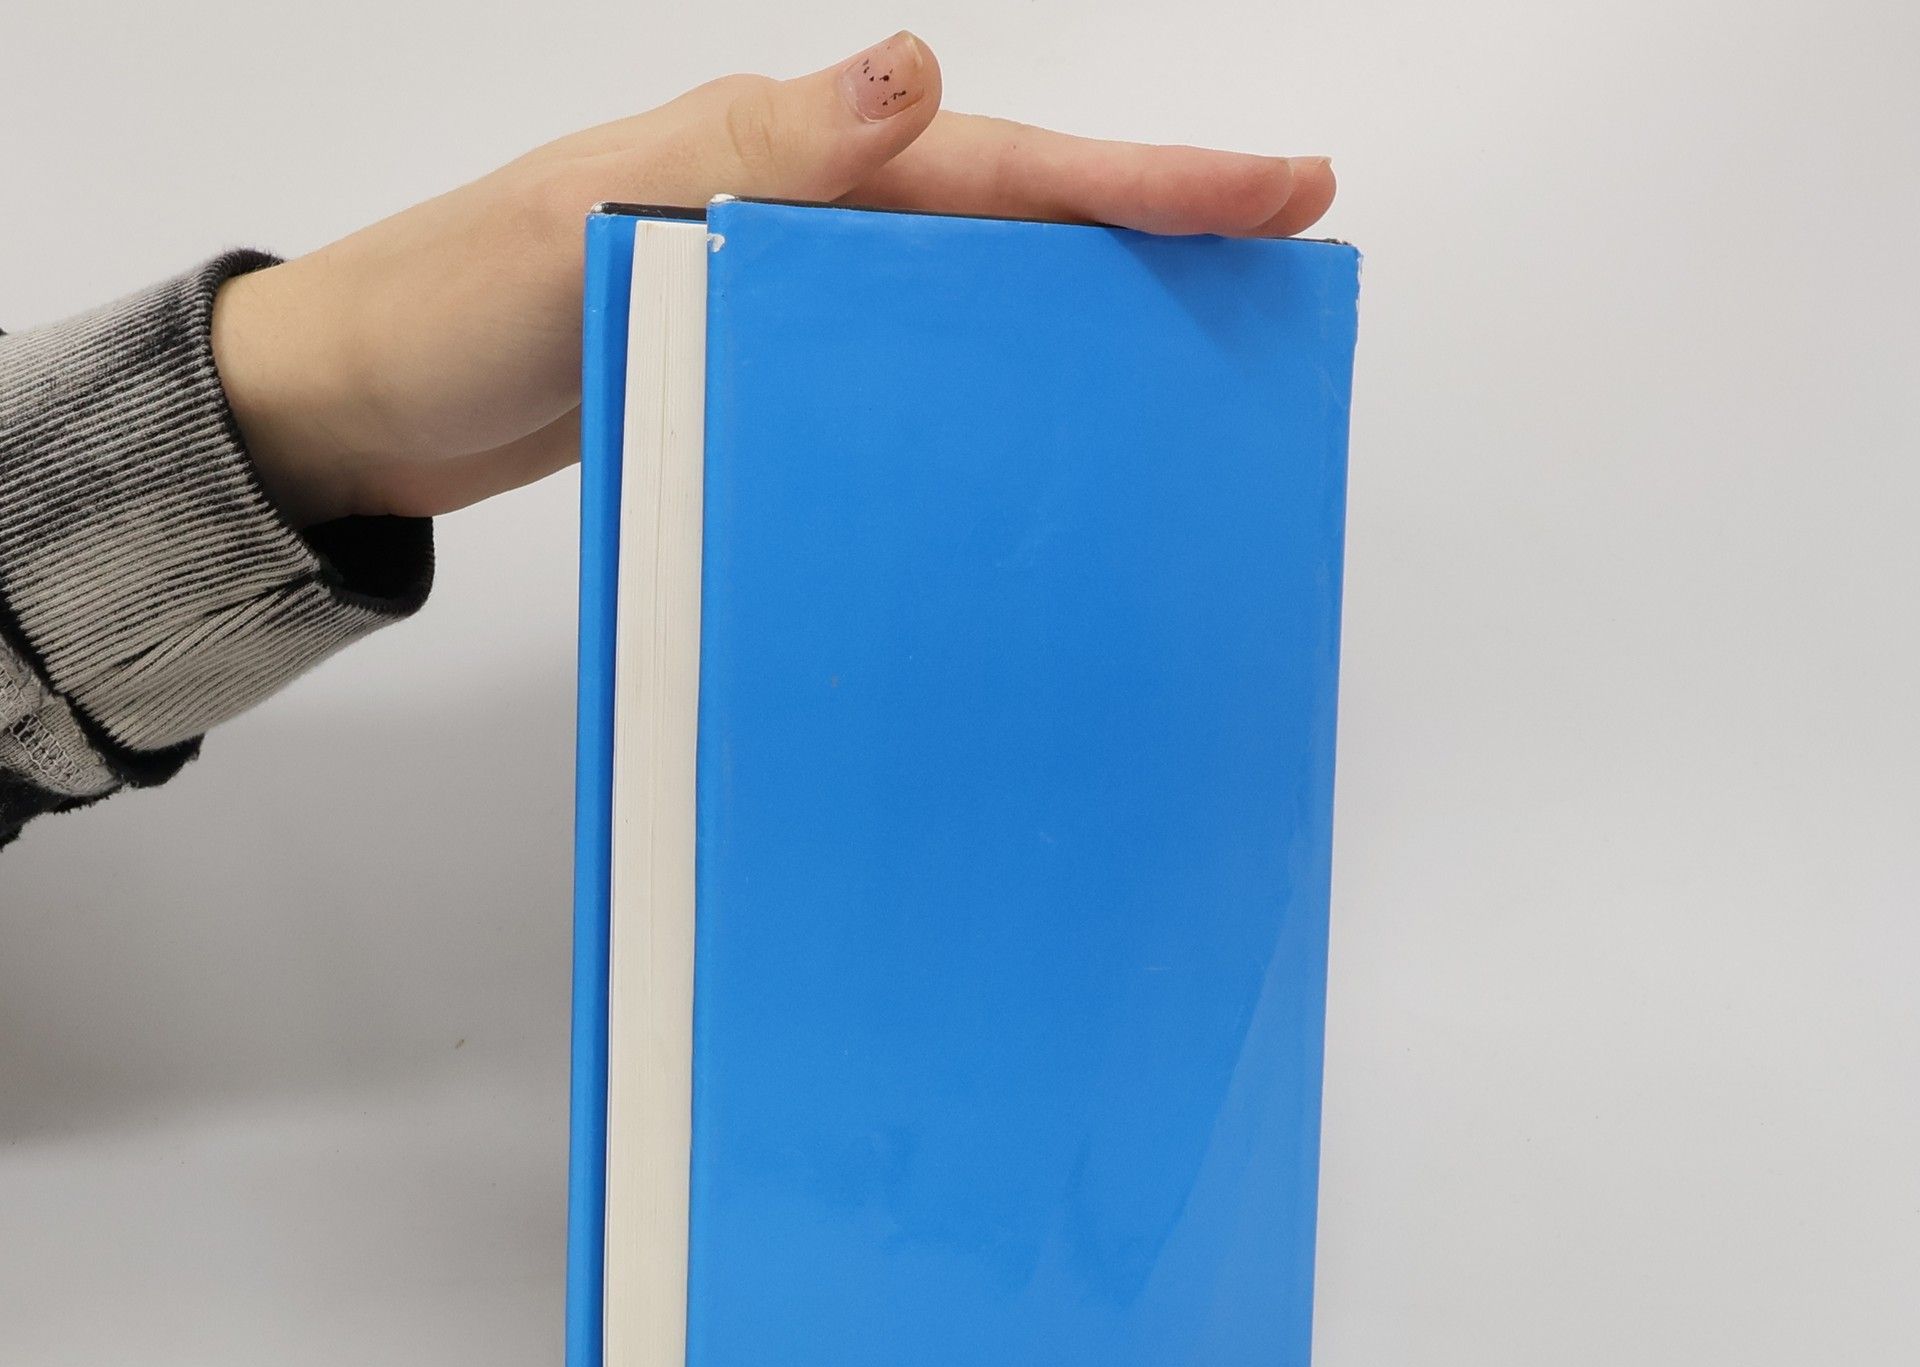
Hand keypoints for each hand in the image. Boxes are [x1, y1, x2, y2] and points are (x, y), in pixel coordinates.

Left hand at [212, 33, 1336, 527]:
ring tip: (1195, 359)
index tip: (1277, 193)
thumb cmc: (451, 311)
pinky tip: (1026, 435)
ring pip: (970, 294)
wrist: (362, 407)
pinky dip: (976, 385)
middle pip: (1016, 215)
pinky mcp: (761, 368)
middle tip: (1283, 265)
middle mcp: (802, 213)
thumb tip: (918, 70)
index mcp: (783, 159)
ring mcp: (785, 293)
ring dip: (1080, 315)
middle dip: (1152, 234)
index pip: (1001, 163)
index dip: (1145, 181)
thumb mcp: (593, 217)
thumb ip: (755, 152)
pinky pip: (902, 366)